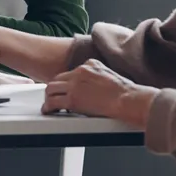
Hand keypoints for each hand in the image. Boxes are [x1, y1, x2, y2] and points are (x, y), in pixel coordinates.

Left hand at [42, 59, 157, 123]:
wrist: (127, 99)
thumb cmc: (125, 91)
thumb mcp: (110, 73)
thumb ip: (98, 75)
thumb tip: (94, 84)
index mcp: (89, 64)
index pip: (70, 72)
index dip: (66, 83)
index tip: (65, 90)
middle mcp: (79, 71)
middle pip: (57, 78)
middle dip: (55, 88)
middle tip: (54, 97)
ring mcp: (75, 85)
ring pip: (51, 88)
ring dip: (49, 97)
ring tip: (50, 105)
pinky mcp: (73, 99)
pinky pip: (53, 102)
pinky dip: (48, 107)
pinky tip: (49, 111)